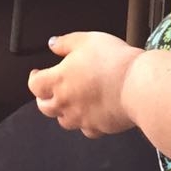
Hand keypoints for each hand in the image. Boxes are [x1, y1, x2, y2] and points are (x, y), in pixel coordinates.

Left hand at [27, 31, 141, 137]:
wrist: (137, 86)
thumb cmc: (112, 62)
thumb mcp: (86, 40)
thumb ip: (65, 42)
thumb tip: (53, 43)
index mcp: (59, 80)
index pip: (35, 85)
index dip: (33, 79)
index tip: (36, 73)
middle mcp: (66, 103)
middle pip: (44, 107)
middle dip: (43, 98)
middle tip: (48, 91)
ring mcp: (81, 118)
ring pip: (63, 121)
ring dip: (63, 112)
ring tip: (70, 102)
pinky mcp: (98, 128)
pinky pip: (87, 129)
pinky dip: (86, 123)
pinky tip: (92, 114)